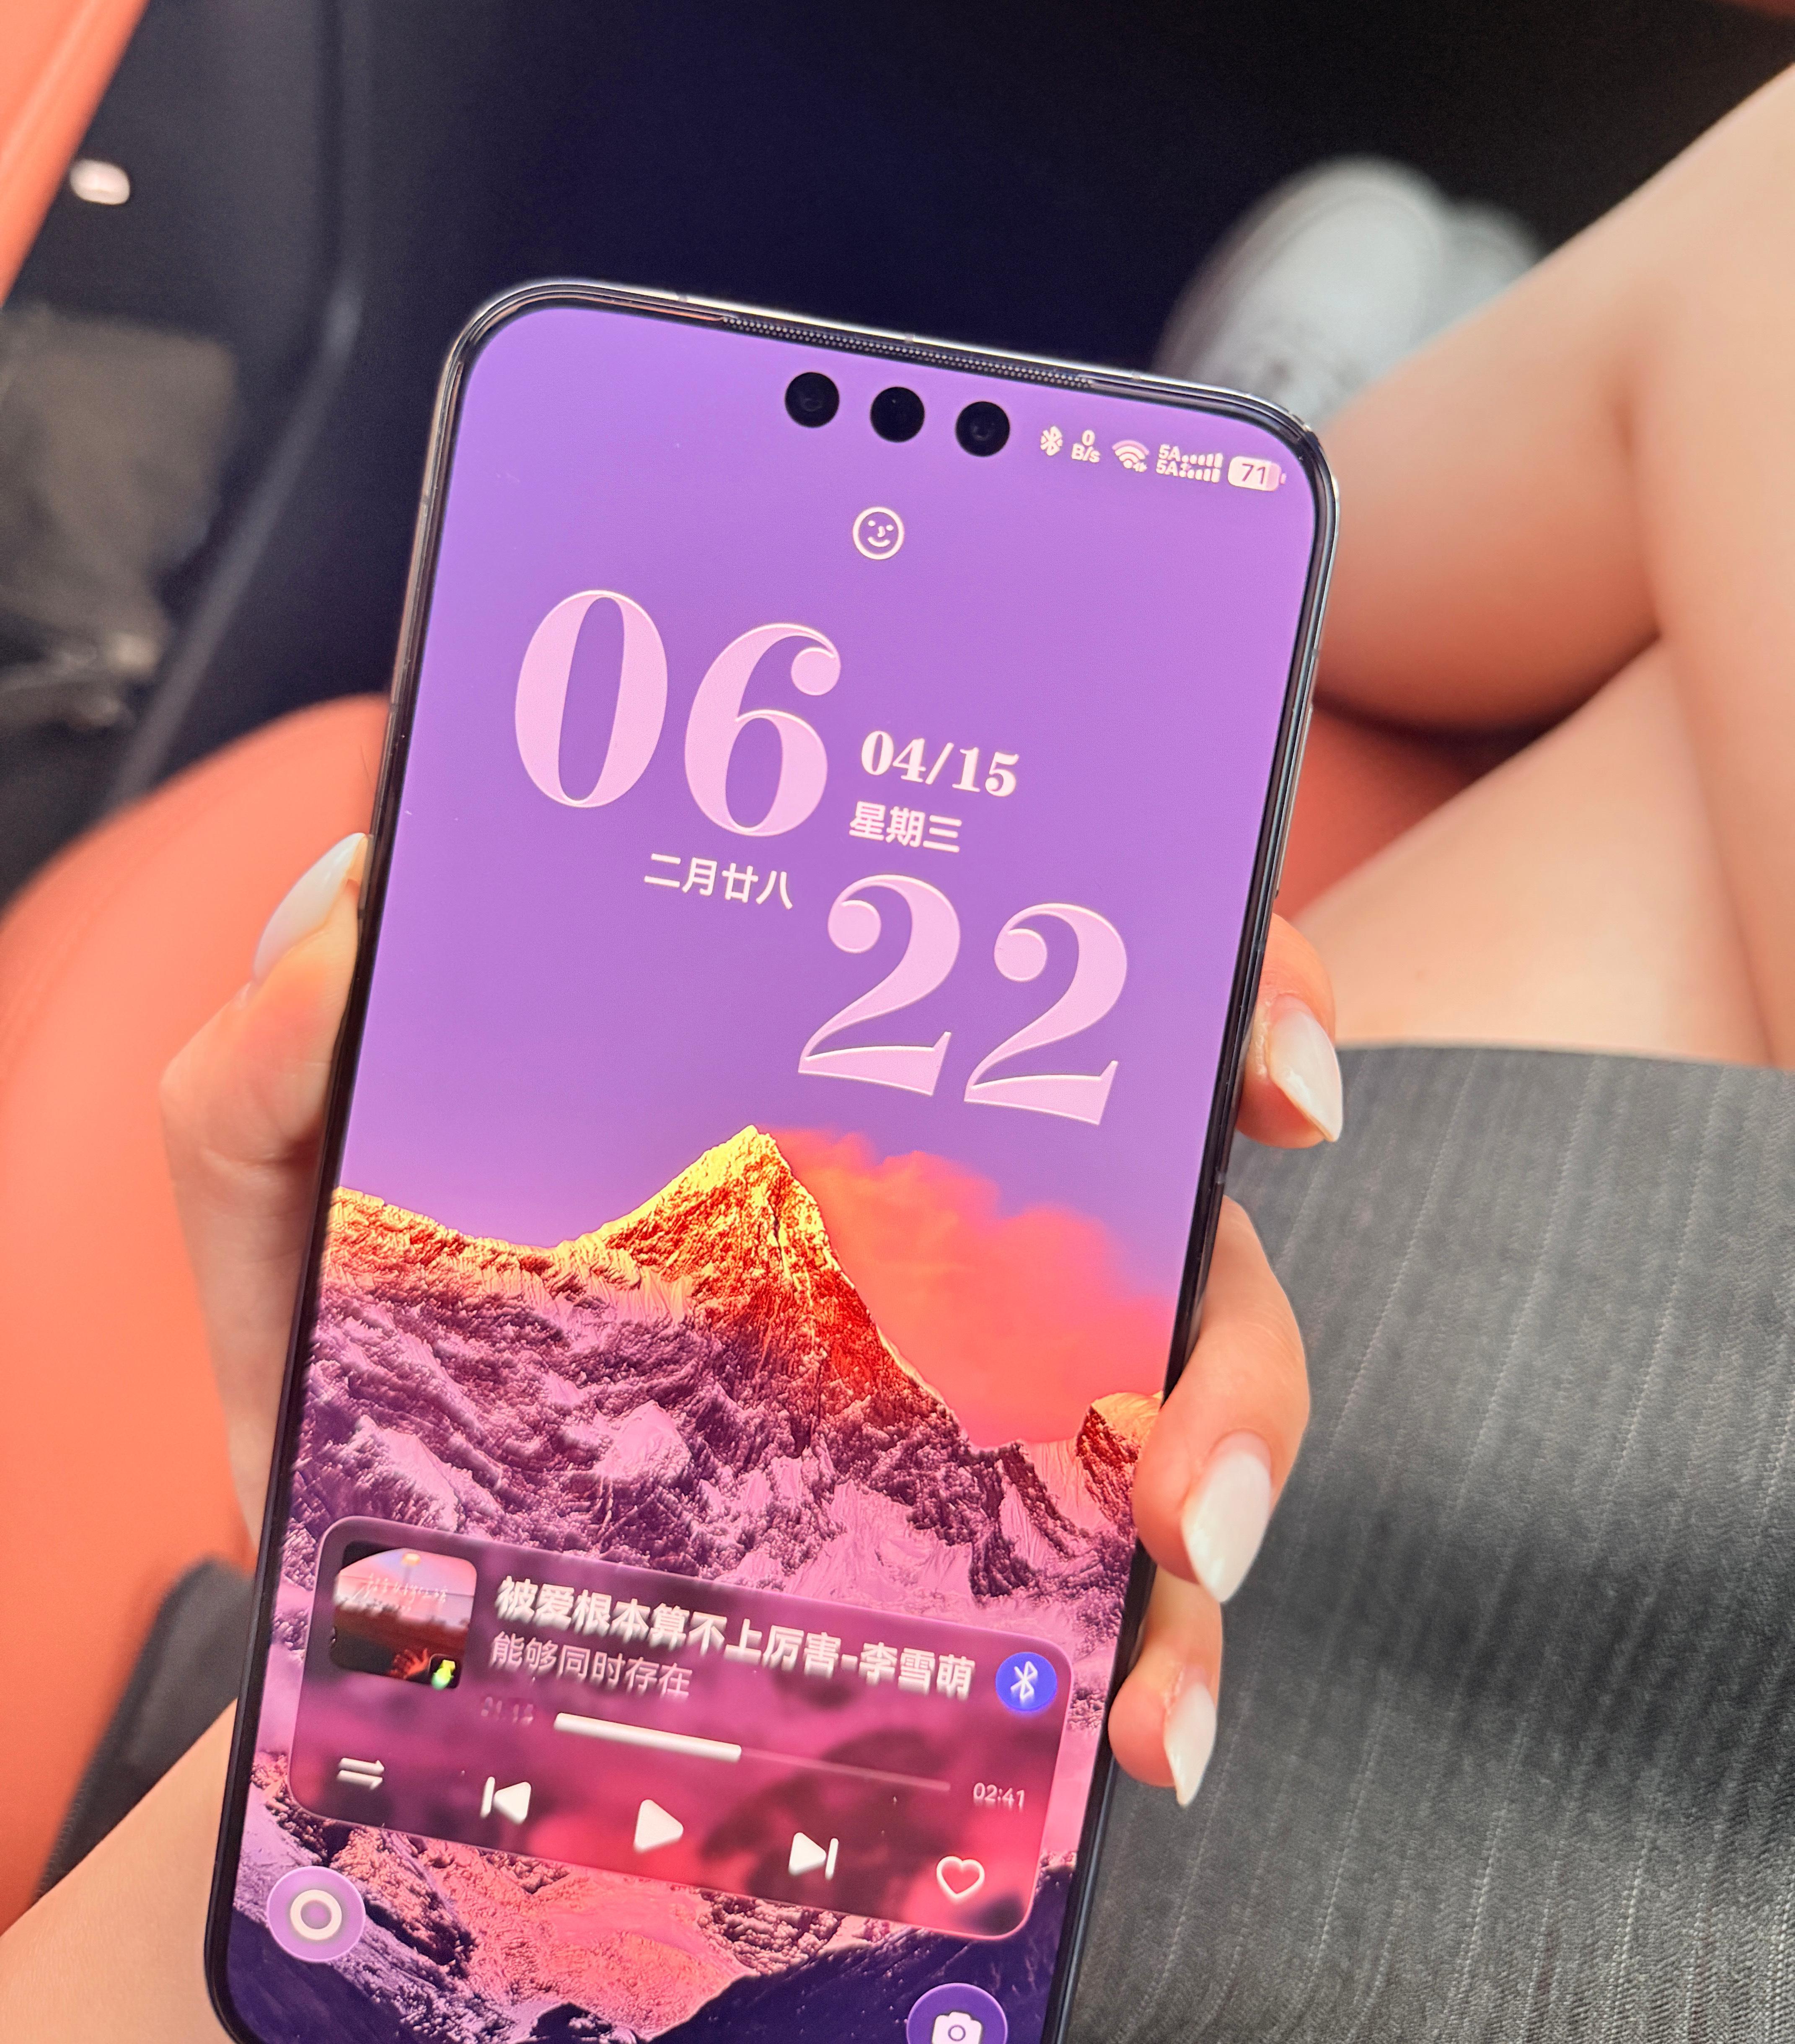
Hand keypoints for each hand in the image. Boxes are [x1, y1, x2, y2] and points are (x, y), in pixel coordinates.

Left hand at [163, 837, 1336, 1804]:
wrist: (340, 1597)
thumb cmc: (341, 1345)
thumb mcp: (281, 1191)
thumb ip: (270, 1059)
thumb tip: (360, 916)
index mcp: (823, 1094)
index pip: (1051, 994)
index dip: (1215, 993)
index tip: (1274, 1069)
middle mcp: (929, 1227)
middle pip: (1172, 1223)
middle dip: (1237, 1333)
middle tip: (1189, 1455)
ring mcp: (957, 1398)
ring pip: (1180, 1411)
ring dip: (1223, 1503)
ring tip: (1169, 1612)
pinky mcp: (951, 1566)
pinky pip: (1107, 1607)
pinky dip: (1154, 1666)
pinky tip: (1136, 1728)